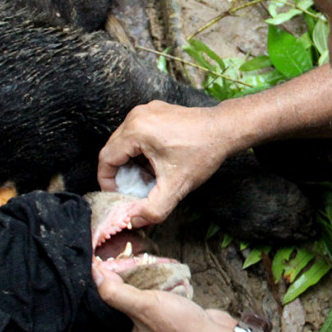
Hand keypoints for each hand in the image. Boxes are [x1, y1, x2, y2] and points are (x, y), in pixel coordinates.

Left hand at [93, 260, 234, 331]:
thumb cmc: (181, 329)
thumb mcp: (144, 307)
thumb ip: (117, 292)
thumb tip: (94, 274)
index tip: (78, 317)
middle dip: (108, 314)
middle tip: (98, 292)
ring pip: (135, 321)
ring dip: (129, 305)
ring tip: (119, 282)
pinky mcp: (172, 328)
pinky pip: (154, 314)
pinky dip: (149, 301)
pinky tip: (148, 284)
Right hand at [96, 100, 239, 230]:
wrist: (225, 130)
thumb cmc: (202, 153)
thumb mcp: (176, 187)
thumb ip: (152, 210)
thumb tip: (132, 221)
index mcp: (136, 130)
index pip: (106, 158)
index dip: (107, 181)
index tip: (118, 195)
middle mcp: (137, 116)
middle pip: (113, 149)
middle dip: (119, 173)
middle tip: (132, 190)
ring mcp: (146, 110)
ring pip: (125, 141)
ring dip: (130, 162)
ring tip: (146, 178)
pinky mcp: (156, 110)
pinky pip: (137, 133)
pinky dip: (140, 150)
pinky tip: (156, 164)